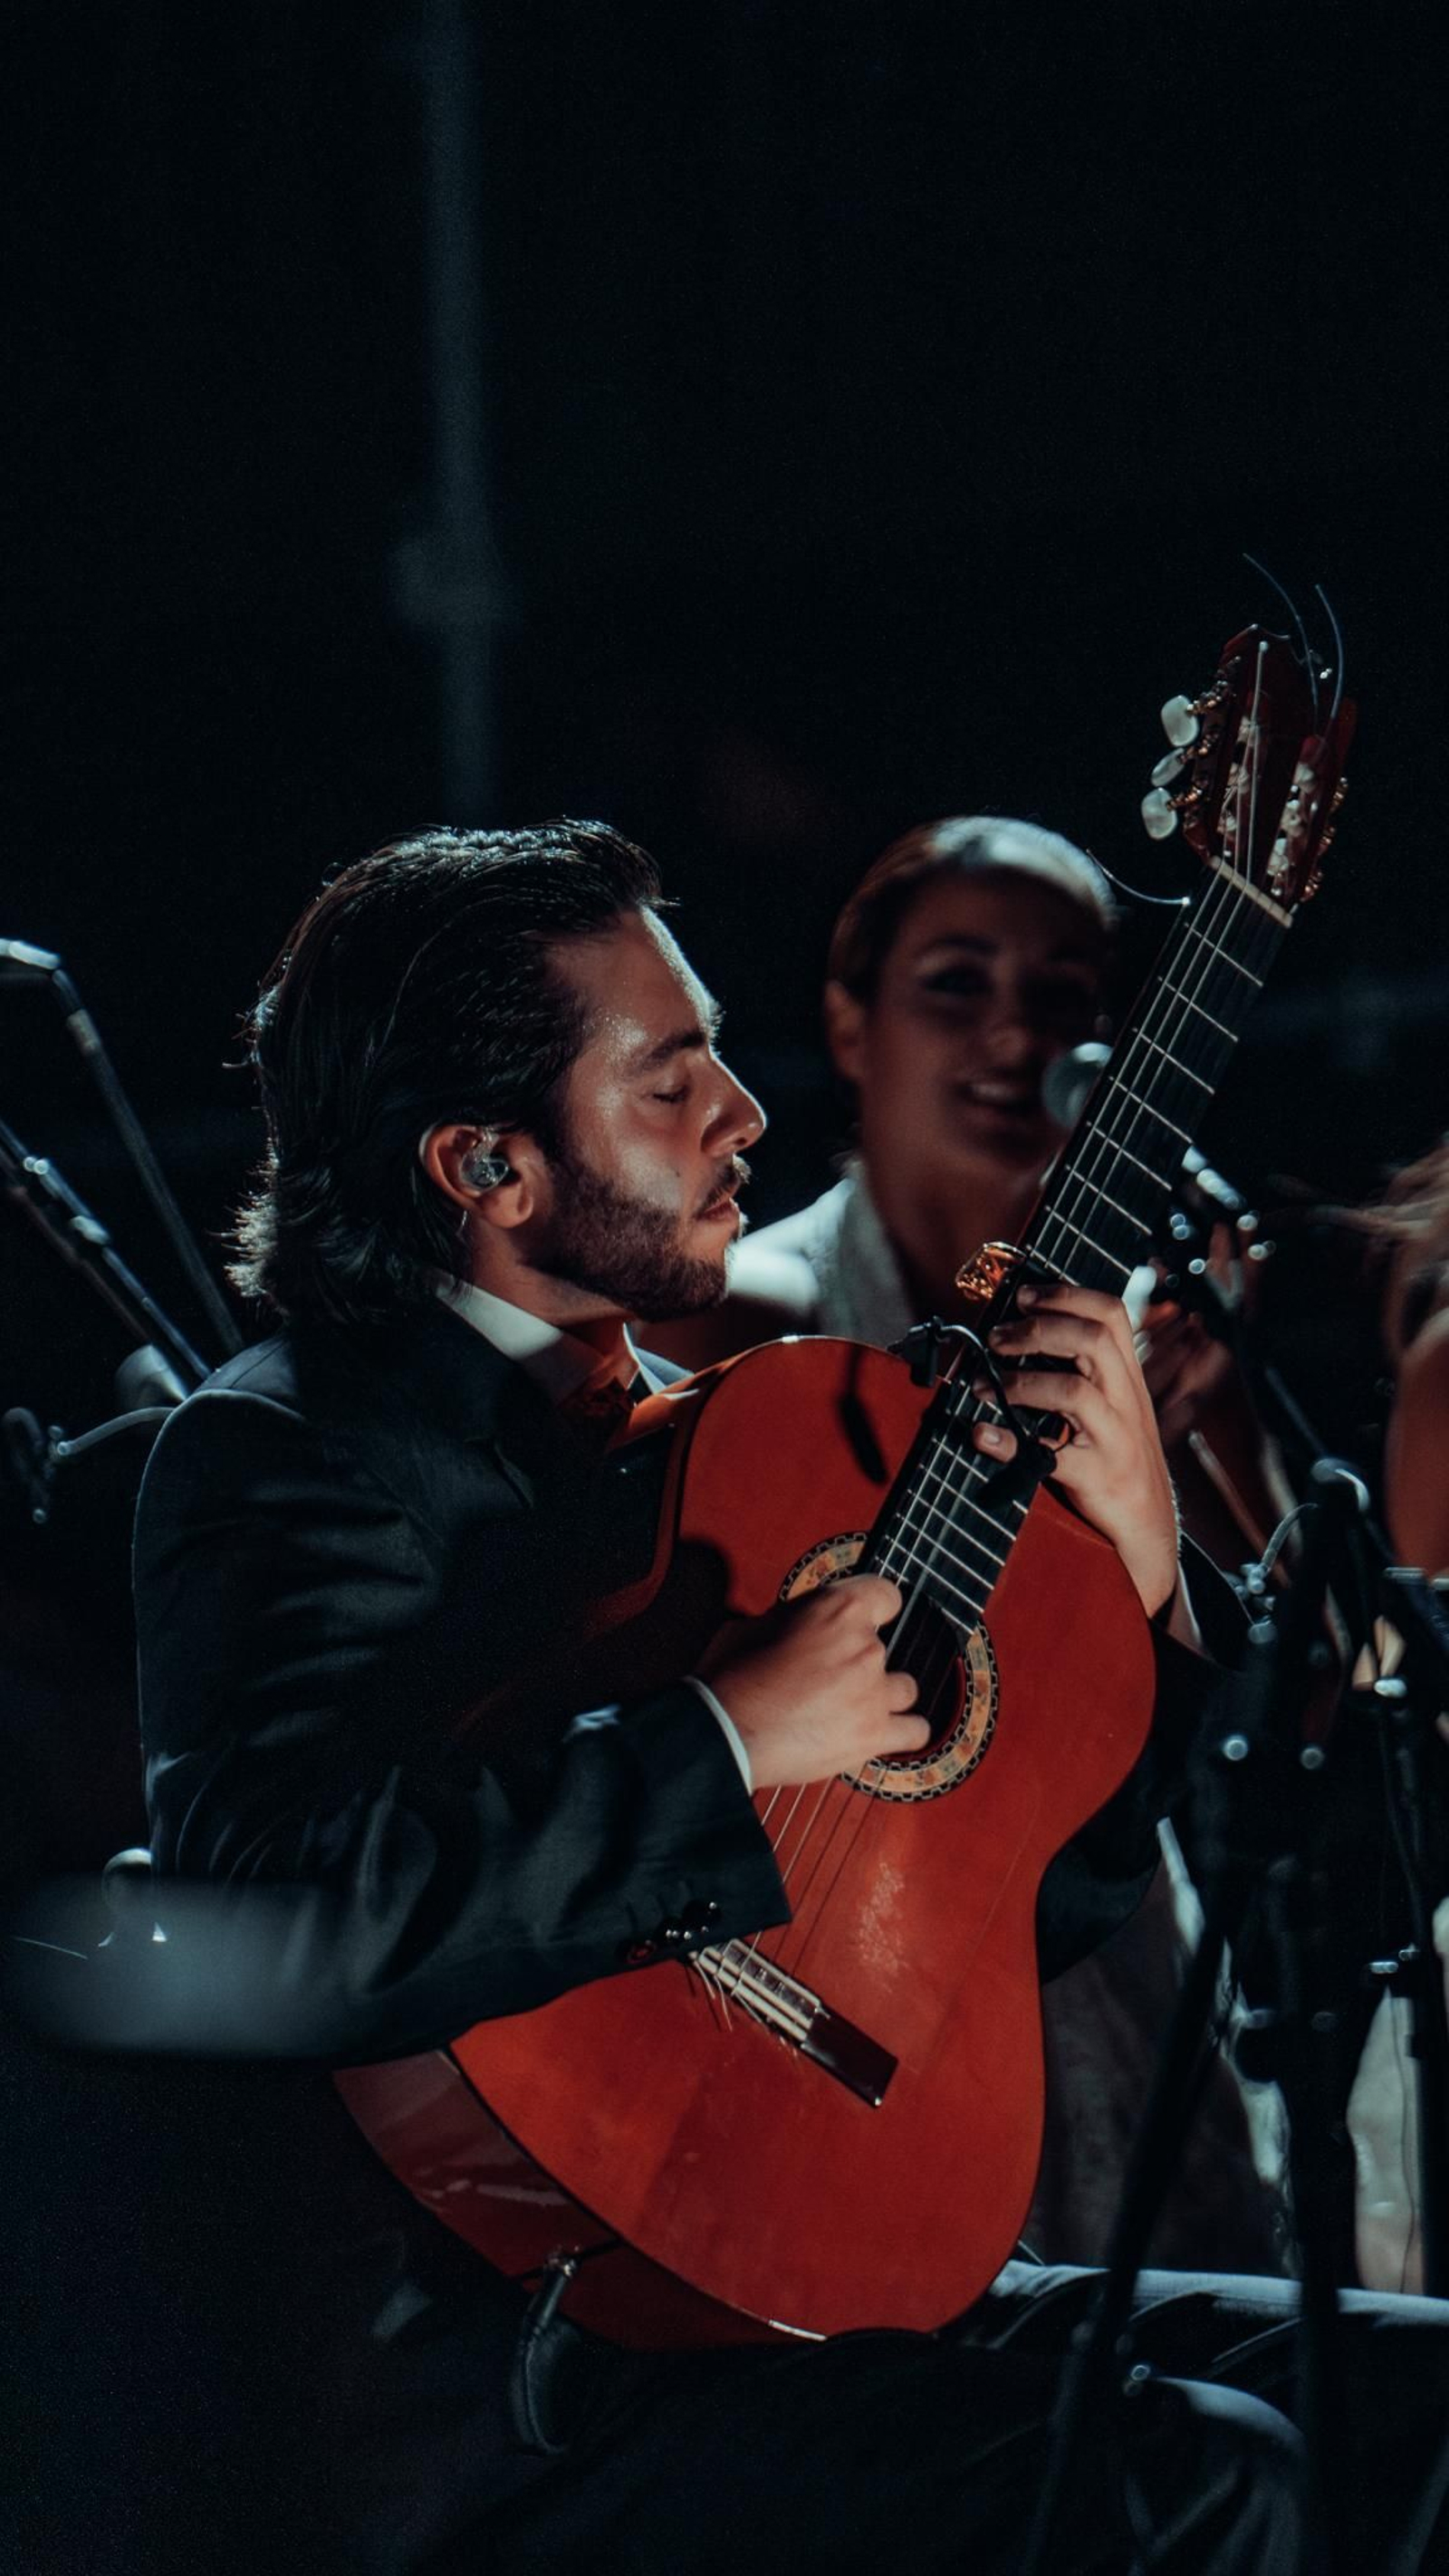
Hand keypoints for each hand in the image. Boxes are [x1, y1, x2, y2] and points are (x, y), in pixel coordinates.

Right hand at [698, 1574, 924, 1788]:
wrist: (726, 1732)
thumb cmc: (732, 1677)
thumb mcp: (757, 1623)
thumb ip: (795, 1619)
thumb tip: (801, 1626)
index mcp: (839, 1610)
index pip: (886, 1594)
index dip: (874, 1606)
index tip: (865, 1616)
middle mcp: (866, 1648)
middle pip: (887, 1647)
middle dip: (860, 1659)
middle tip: (827, 1675)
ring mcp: (874, 1694)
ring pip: (906, 1688)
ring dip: (884, 1694)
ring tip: (853, 1705)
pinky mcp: (874, 1735)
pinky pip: (915, 1730)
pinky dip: (902, 1730)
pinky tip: (883, 1730)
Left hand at [973, 1282, 1179, 1618]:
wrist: (1149, 1527)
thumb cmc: (1116, 1460)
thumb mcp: (1108, 1409)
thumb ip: (1078, 1373)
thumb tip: (1018, 1336)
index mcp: (1128, 1377)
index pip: (1111, 1314)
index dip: (1066, 1295)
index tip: (1023, 1295)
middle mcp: (1128, 1401)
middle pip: (1094, 1340)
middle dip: (1039, 1329)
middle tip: (997, 1337)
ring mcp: (1116, 1439)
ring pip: (1075, 1392)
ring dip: (1022, 1382)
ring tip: (985, 1385)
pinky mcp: (1098, 1477)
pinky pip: (1051, 1455)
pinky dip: (1009, 1443)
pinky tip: (981, 1435)